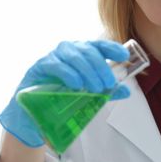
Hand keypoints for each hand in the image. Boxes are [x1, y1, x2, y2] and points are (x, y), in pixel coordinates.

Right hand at [0, 40, 130, 147]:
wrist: (34, 115)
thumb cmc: (63, 99)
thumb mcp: (89, 96)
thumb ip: (107, 92)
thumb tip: (126, 90)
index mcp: (82, 54)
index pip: (99, 45)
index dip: (112, 48)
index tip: (124, 56)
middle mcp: (69, 51)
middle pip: (88, 50)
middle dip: (101, 67)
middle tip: (109, 84)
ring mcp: (53, 57)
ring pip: (73, 56)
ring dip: (88, 71)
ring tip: (96, 88)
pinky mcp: (39, 66)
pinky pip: (55, 65)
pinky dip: (68, 74)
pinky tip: (77, 84)